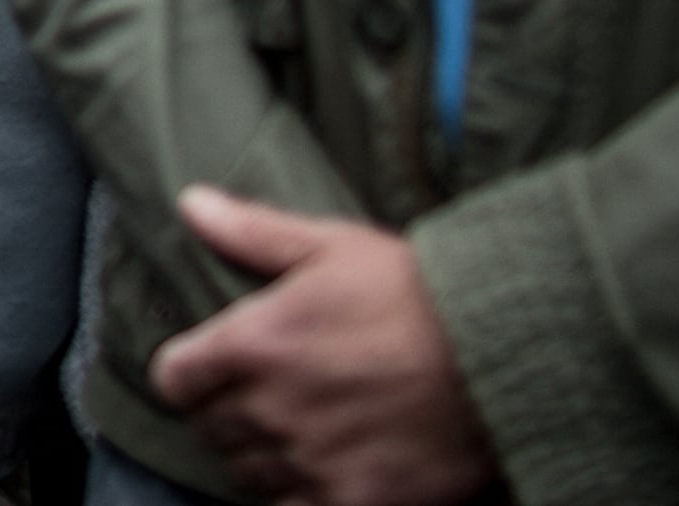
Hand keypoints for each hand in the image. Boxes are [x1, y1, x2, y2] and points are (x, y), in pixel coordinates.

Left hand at [148, 188, 499, 505]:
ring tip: (294, 432)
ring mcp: (313, 461)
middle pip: (210, 429)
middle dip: (225, 412)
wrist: (504, 355)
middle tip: (261, 396)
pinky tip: (323, 471)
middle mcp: (273, 407)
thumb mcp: (332, 245)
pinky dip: (300, 494)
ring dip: (261, 455)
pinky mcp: (356, 501)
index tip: (206, 369)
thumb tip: (190, 202)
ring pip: (249, 474)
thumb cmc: (418, 292)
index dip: (187, 374)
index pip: (174, 379)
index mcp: (254, 343)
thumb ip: (252, 231)